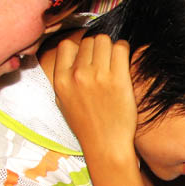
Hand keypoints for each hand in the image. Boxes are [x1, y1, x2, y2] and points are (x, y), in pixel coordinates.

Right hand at [51, 34, 138, 167]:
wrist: (105, 145)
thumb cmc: (86, 125)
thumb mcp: (63, 101)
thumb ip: (64, 77)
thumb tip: (72, 55)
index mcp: (61, 80)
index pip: (66, 45)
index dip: (79, 48)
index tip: (87, 57)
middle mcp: (77, 75)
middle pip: (88, 41)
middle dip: (97, 48)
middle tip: (104, 62)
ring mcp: (98, 76)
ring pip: (105, 40)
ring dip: (111, 48)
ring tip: (114, 61)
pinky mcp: (119, 80)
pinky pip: (121, 48)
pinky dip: (123, 50)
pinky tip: (123, 62)